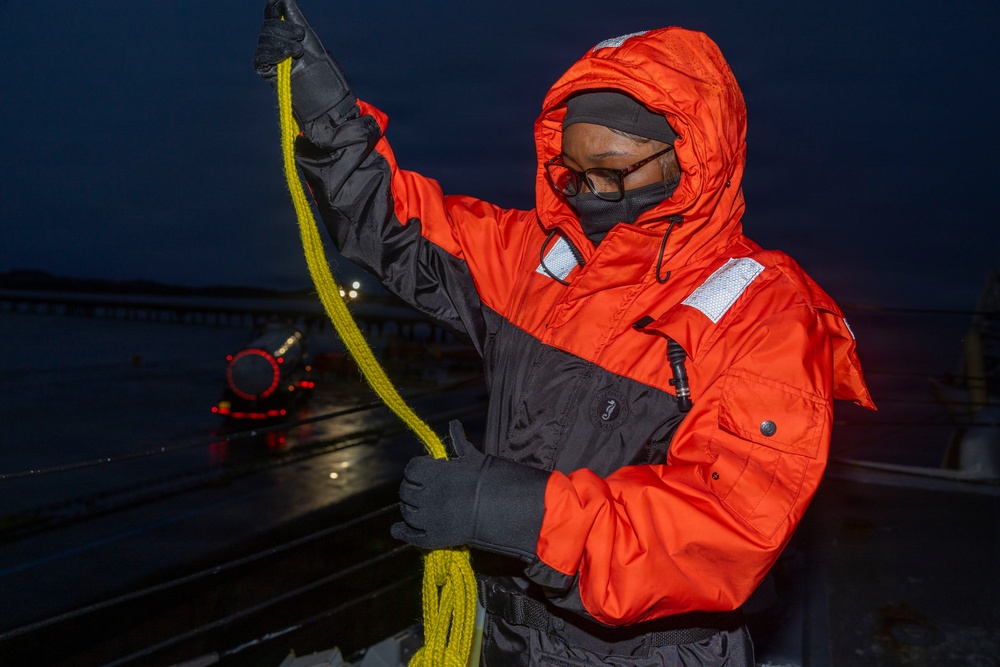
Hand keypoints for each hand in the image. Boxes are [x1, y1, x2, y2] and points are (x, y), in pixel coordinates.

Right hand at [252, 0, 354, 122]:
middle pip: (267, 27)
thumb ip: (296, 19)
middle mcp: (275, 45)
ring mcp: (270, 59)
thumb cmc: (324, 73)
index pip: (273, 15)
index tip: (281, 2)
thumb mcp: (311, 41)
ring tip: (299, 51)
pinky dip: (272, 53)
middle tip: (301, 36)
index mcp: (286, 35)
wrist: (326, 100)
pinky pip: (261, 57)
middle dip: (283, 28)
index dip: (275, 7)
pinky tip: (286, 54)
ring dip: (281, 41)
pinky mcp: (266, 72)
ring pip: (264, 40)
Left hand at [391, 421, 549, 558]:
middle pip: (405, 492)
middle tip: (423, 491)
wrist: (503, 508)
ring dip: (410, 509)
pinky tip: (398, 530)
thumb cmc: (488, 479)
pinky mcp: (433, 538)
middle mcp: (426, 495)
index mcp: (433, 473)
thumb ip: (458, 441)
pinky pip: (410, 536)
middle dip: (412, 490)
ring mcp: (428, 518)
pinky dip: (402, 532)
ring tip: (421, 508)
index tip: (426, 472)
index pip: (410, 470)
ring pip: (407, 513)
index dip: (416, 471)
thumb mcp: (472, 458)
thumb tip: (454, 423)